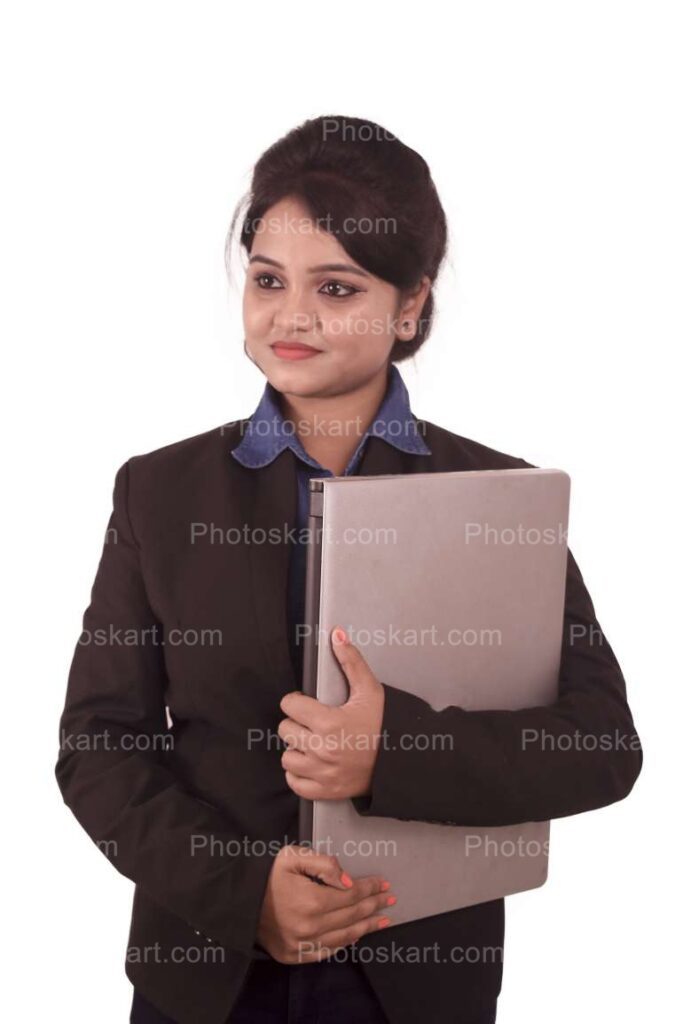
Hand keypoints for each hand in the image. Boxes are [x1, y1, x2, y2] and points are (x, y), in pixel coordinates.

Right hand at [256, 844, 394, 962]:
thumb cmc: (268, 876)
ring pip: (345, 936)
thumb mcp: (293, 857)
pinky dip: (345, 942)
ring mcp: (303, 944)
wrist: (242, 902)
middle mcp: (310, 927)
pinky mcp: (296, 955)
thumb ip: (323, 864)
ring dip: (367, 926)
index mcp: (311, 901)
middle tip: (389, 899)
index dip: (370, 888)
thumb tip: (349, 880)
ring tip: (382, 919)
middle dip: (374, 905)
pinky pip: (328, 951)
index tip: (383, 883)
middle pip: (352, 915)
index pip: (352, 895)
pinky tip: (357, 934)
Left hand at [279, 626, 384, 800]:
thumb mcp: (370, 690)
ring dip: (297, 749)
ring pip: (287, 758)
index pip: (289, 705)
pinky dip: (299, 774)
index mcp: (329, 723)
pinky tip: (313, 763)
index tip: (308, 704)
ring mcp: (322, 773)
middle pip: (285, 730)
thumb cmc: (385, 725)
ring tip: (313, 743)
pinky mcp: (325, 791)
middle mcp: (322, 750)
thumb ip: (351, 662)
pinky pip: (295, 783)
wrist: (402, 761)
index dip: (297, 701)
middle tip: (313, 723)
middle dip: (297, 724)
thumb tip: (337, 636)